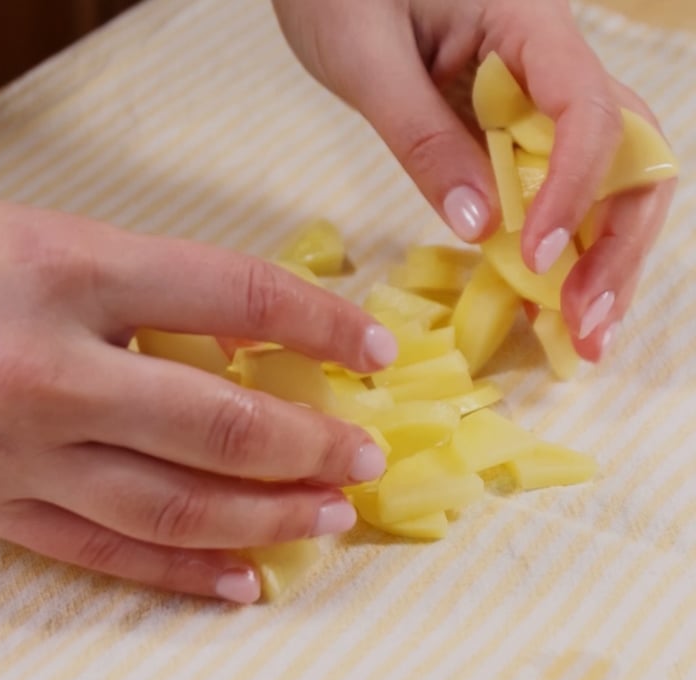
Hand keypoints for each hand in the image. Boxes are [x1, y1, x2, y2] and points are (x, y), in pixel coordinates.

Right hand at [0, 187, 394, 602]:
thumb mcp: (45, 240)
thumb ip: (147, 290)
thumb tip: (252, 338)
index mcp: (71, 272)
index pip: (238, 296)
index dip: (322, 322)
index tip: (375, 347)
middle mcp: (49, 369)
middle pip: (219, 422)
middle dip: (311, 443)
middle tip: (366, 457)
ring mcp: (19, 453)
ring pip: (173, 504)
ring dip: (268, 516)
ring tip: (330, 519)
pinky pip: (105, 552)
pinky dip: (184, 571)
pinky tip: (243, 580)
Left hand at [272, 0, 675, 359]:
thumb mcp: (369, 61)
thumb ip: (424, 139)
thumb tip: (481, 225)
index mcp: (527, 22)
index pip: (587, 109)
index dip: (575, 190)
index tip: (536, 258)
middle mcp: (551, 64)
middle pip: (625, 154)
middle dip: (614, 245)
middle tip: (587, 326)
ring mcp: (537, 100)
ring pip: (603, 178)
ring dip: (600, 258)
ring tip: (580, 333)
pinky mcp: (511, 130)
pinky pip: (550, 188)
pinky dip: (556, 247)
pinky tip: (545, 299)